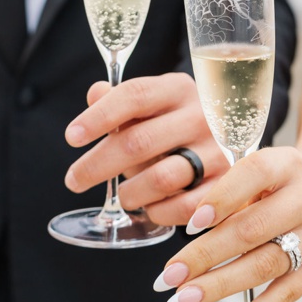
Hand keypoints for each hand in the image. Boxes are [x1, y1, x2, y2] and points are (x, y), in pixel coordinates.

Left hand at [62, 74, 224, 219]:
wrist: (229, 150)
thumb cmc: (175, 128)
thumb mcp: (152, 107)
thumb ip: (123, 101)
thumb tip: (96, 92)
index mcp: (178, 89)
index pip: (134, 95)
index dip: (99, 117)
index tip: (71, 137)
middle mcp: (203, 117)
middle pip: (137, 142)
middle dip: (96, 165)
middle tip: (74, 180)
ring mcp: (218, 152)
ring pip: (158, 179)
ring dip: (129, 192)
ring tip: (122, 195)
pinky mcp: (224, 186)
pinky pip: (181, 207)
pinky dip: (157, 211)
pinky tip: (149, 206)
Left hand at [153, 146, 301, 301]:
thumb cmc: (273, 183)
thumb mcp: (251, 172)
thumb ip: (224, 195)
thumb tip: (187, 235)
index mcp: (286, 164)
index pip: (253, 175)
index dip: (220, 200)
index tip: (190, 225)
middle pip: (252, 230)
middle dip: (204, 256)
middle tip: (167, 277)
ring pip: (264, 264)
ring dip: (219, 286)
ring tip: (182, 300)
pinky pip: (286, 295)